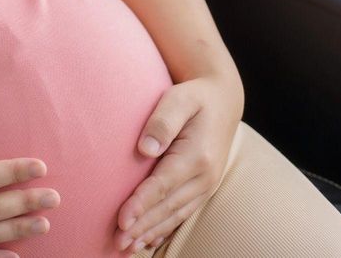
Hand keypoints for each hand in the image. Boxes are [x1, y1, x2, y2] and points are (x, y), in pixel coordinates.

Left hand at [115, 76, 242, 252]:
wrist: (224, 101)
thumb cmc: (195, 97)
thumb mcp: (179, 98)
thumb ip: (163, 121)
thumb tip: (145, 148)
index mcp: (197, 156)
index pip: (163, 185)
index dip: (141, 204)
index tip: (121, 220)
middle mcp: (205, 176)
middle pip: (167, 207)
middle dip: (141, 227)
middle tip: (117, 243)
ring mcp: (206, 185)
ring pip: (174, 215)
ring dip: (150, 233)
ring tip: (127, 248)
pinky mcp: (202, 188)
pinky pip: (182, 213)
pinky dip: (164, 229)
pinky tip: (147, 241)